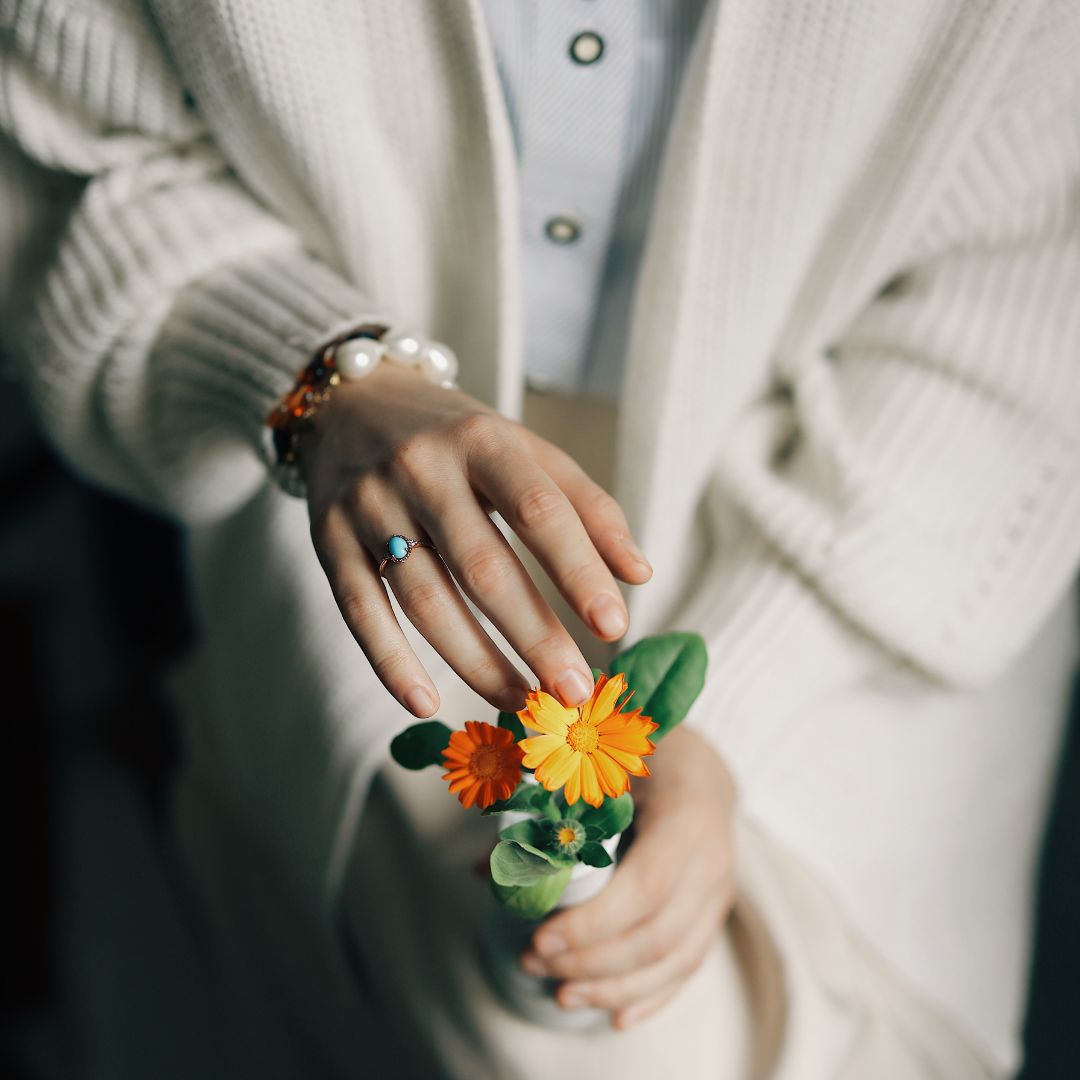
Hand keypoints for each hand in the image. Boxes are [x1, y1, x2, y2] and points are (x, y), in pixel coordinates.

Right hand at [302, 362, 651, 717]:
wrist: (349, 402)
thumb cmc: (455, 438)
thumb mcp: (523, 448)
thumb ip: (586, 505)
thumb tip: (639, 575)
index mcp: (483, 440)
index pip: (539, 509)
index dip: (578, 571)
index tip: (614, 626)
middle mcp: (422, 468)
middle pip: (483, 565)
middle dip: (534, 634)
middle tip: (572, 690)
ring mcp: (369, 504)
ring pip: (424, 598)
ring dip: (475, 661)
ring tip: (520, 699)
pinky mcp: (327, 539)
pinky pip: (360, 609)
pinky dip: (391, 663)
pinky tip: (426, 704)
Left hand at [519, 726, 735, 1028]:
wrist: (698, 764)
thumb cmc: (638, 755)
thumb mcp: (597, 764)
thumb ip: (544, 808)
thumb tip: (479, 868)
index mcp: (685, 814)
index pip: (645, 886)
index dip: (593, 922)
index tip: (541, 938)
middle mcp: (712, 857)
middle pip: (657, 932)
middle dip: (592, 960)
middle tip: (533, 961)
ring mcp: (719, 889)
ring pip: (675, 958)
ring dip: (614, 986)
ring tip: (561, 993)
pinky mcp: (715, 912)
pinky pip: (689, 964)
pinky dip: (652, 995)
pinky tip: (616, 1016)